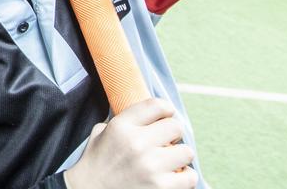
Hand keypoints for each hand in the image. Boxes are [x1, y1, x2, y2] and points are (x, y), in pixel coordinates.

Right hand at [63, 98, 196, 188]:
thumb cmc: (96, 164)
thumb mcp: (101, 134)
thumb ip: (122, 120)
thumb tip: (147, 113)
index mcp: (121, 126)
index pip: (157, 105)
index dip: (166, 110)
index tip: (165, 117)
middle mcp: (136, 143)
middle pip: (176, 127)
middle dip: (173, 135)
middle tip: (166, 143)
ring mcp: (150, 167)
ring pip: (187, 152)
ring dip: (180, 157)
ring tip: (169, 162)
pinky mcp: (161, 188)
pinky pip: (190, 177)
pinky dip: (184, 178)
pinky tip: (172, 178)